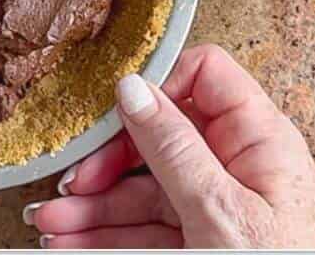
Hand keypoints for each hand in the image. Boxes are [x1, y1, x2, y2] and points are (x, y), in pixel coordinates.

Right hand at [24, 45, 314, 249]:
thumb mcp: (219, 211)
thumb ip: (174, 148)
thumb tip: (135, 89)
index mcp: (260, 140)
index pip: (205, 76)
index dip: (157, 85)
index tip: (114, 110)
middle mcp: (241, 166)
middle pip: (161, 138)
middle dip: (107, 163)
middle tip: (72, 182)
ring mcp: (221, 206)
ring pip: (145, 192)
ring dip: (95, 208)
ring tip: (54, 226)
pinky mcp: (206, 241)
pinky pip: (150, 228)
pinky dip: (109, 236)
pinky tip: (75, 242)